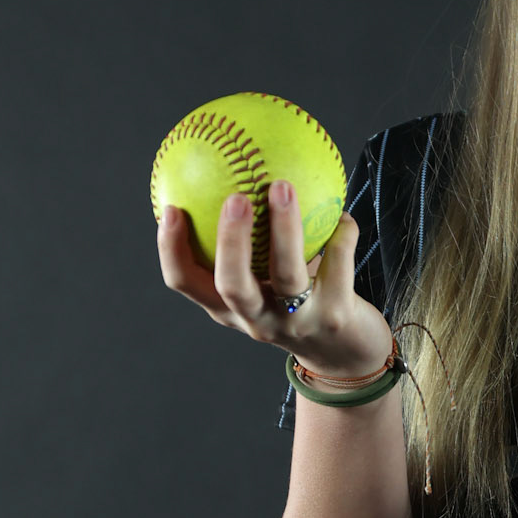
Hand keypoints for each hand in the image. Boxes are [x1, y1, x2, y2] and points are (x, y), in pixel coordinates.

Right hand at [157, 181, 392, 378]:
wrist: (346, 352)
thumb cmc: (299, 298)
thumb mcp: (265, 276)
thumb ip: (249, 239)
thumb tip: (233, 165)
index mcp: (228, 307)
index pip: (186, 283)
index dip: (171, 250)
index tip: (171, 208)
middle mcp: (256, 319)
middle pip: (231, 284)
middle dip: (230, 241)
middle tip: (234, 198)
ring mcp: (295, 322)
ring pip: (286, 275)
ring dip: (284, 229)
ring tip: (283, 187)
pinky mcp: (334, 318)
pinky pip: (338, 264)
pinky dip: (340, 233)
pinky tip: (341, 211)